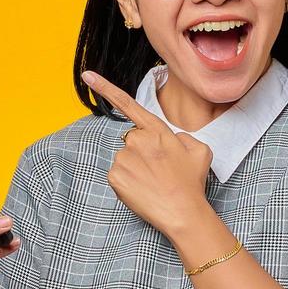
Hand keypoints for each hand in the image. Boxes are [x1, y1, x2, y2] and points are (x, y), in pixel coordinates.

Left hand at [82, 69, 212, 237]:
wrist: (183, 213)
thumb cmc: (191, 183)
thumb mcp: (200, 150)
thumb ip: (183, 137)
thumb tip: (171, 139)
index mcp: (157, 130)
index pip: (128, 104)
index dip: (105, 88)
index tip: (87, 75)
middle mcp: (137, 140)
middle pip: (132, 140)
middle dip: (142, 153)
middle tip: (160, 171)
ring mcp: (124, 158)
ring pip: (124, 159)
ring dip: (135, 169)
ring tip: (154, 183)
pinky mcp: (114, 176)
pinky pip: (118, 175)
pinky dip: (128, 183)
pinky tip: (143, 190)